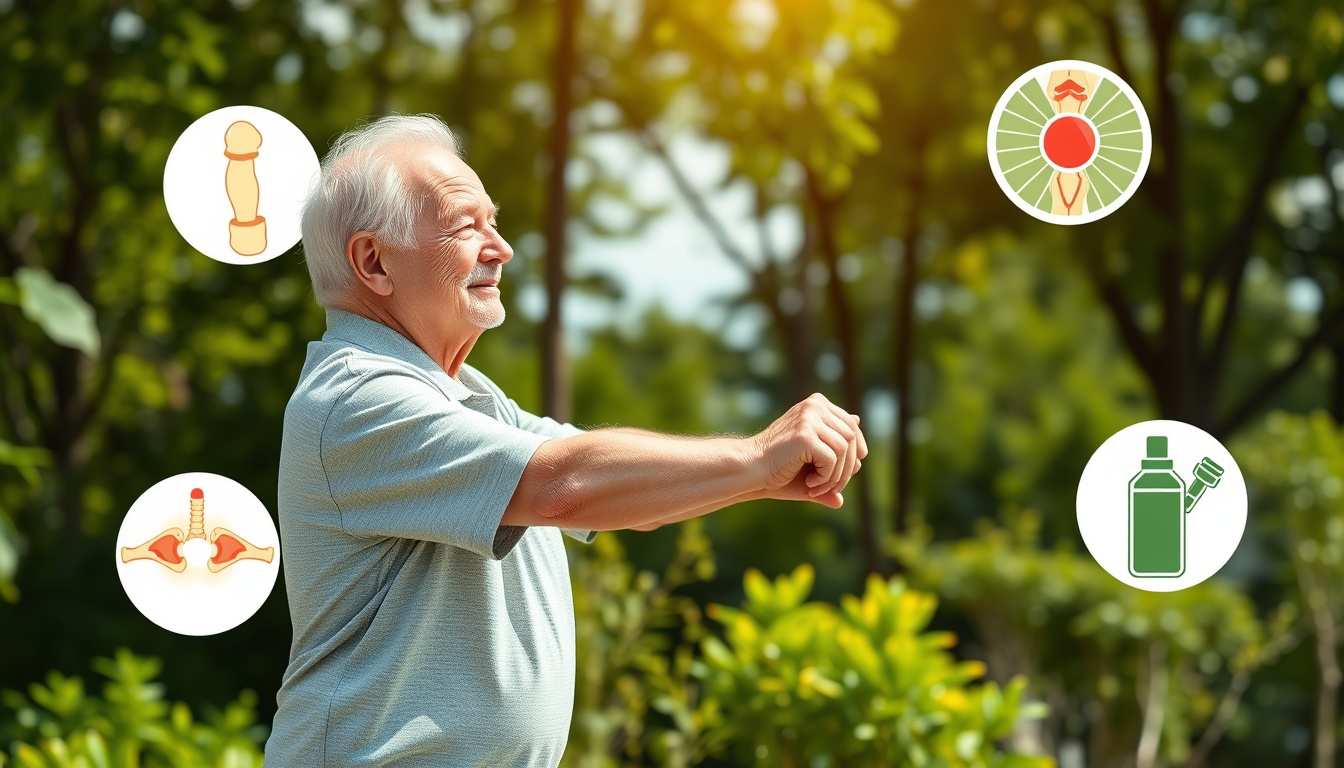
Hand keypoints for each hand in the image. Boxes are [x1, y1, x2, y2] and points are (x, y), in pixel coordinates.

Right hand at [749, 393, 867, 504]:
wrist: (750, 471)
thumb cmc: (779, 470)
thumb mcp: (813, 464)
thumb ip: (836, 460)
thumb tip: (863, 461)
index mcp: (816, 404)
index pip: (851, 425)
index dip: (856, 450)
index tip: (851, 471)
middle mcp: (814, 405)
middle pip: (851, 437)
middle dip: (847, 468)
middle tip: (831, 489)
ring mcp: (809, 417)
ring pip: (845, 450)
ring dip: (836, 476)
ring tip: (817, 489)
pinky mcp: (805, 434)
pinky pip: (832, 459)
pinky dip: (826, 477)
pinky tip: (809, 483)